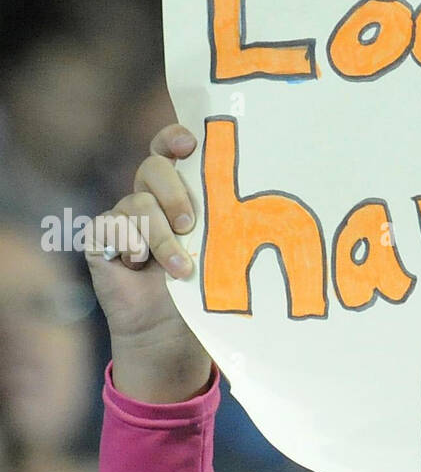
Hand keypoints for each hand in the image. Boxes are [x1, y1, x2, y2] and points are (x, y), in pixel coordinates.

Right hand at [84, 124, 212, 402]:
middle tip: (192, 224)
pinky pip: (108, 226)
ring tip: (181, 269)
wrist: (171, 333)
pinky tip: (139, 263)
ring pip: (137, 204)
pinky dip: (128, 243)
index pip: (169, 149)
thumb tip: (269, 210)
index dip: (175, 138)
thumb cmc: (201, 290)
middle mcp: (148, 199)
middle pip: (152, 168)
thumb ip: (227, 225)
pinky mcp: (100, 242)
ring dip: (162, 238)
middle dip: (174, 192)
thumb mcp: (220, 253)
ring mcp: (122, 219)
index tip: (190, 144)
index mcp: (178, 192)